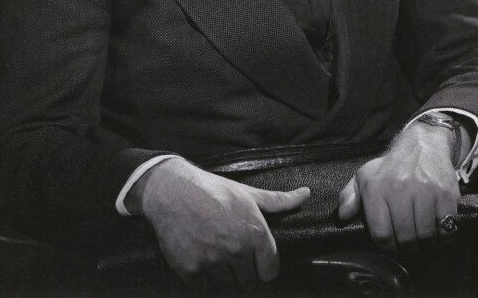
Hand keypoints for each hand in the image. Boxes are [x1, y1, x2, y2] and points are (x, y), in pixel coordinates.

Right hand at [131, 157, 309, 289]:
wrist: (171, 190)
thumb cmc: (212, 190)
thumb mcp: (247, 192)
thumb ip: (278, 200)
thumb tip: (305, 194)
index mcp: (255, 232)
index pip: (270, 271)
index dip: (263, 266)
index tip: (254, 259)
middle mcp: (236, 249)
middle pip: (247, 279)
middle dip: (240, 268)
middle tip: (228, 248)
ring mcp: (213, 261)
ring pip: (225, 284)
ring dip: (220, 273)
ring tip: (212, 249)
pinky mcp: (190, 269)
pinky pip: (203, 287)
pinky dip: (201, 277)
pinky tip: (198, 255)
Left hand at [338, 123, 459, 250]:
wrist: (423, 144)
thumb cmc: (391, 167)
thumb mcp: (365, 176)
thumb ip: (350, 196)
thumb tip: (343, 216)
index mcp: (376, 188)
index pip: (381, 233)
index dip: (387, 247)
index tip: (392, 246)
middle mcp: (399, 189)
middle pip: (406, 239)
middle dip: (407, 248)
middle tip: (409, 245)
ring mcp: (424, 191)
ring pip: (426, 236)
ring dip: (426, 244)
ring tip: (423, 238)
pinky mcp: (445, 193)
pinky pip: (446, 228)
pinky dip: (444, 235)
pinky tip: (437, 227)